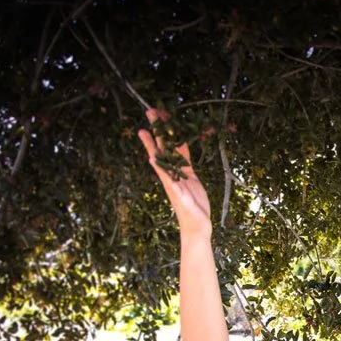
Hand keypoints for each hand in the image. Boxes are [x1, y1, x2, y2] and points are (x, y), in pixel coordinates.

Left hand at [137, 108, 212, 238]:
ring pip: (173, 150)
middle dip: (157, 131)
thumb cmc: (193, 220)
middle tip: (150, 112)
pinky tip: (181, 135)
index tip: (144, 130)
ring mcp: (180, 175)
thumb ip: (183, 197)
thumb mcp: (189, 209)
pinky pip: (184, 158)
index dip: (152, 144)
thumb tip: (175, 184)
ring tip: (163, 118)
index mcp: (171, 182)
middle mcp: (173, 175)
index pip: (159, 159)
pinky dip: (182, 146)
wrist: (197, 228)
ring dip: (168, 134)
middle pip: (164, 148)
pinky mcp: (189, 177)